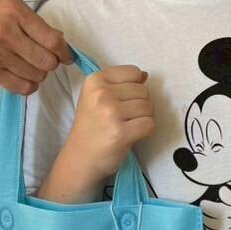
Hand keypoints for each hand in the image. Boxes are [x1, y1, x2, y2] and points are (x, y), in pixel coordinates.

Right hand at [0, 0, 69, 93]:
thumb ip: (28, 15)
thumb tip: (54, 35)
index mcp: (14, 11)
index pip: (52, 39)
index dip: (65, 51)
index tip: (67, 54)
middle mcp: (7, 34)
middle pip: (47, 61)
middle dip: (52, 62)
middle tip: (47, 59)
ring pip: (36, 75)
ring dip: (40, 73)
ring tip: (32, 66)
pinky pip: (20, 87)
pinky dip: (28, 85)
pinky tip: (25, 77)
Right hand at [67, 65, 155, 179]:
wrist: (80, 157)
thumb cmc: (92, 126)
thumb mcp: (96, 97)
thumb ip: (119, 83)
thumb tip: (145, 75)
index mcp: (95, 80)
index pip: (133, 72)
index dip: (133, 87)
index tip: (120, 100)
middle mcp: (101, 94)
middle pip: (143, 90)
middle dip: (138, 104)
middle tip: (121, 118)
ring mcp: (111, 113)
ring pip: (149, 107)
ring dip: (142, 118)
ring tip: (125, 126)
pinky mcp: (121, 133)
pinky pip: (150, 124)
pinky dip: (145, 131)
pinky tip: (130, 135)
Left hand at [201, 187, 230, 229]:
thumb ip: (230, 196)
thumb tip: (222, 190)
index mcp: (226, 212)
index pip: (210, 209)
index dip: (205, 205)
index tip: (203, 203)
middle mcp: (225, 222)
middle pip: (210, 219)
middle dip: (204, 215)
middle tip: (202, 211)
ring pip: (212, 229)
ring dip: (206, 225)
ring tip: (205, 220)